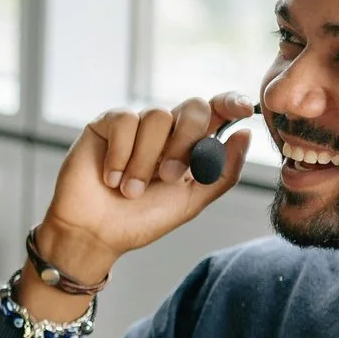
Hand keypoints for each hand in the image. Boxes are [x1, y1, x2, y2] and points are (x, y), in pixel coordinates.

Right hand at [22, 95, 256, 318]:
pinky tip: (110, 178)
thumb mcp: (190, 202)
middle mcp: (165, 131)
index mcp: (189, 146)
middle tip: (166, 177)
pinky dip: (120, 154)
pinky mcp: (106, 124)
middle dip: (185, 141)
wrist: (94, 234)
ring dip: (146, 160)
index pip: (215, 111)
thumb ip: (221, 172)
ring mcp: (136, 126)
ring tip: (130, 189)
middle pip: (193, 107)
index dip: (230, 103)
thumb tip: (244, 134)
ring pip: (157, 115)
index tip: (243, 111)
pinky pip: (125, 121)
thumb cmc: (139, 221)